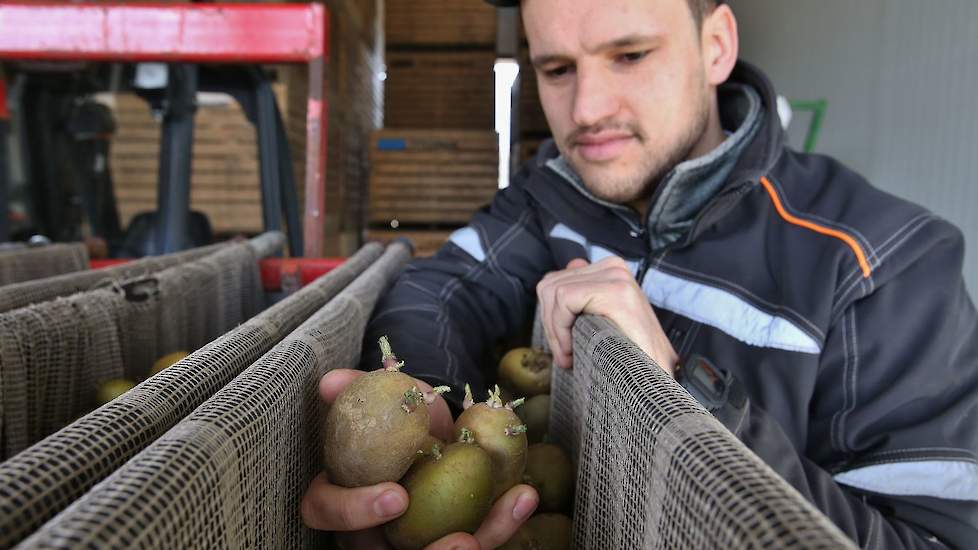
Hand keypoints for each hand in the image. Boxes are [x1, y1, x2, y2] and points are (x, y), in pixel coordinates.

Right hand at [301, 369, 539, 548]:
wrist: (440, 433)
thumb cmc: (403, 422)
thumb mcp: (387, 401)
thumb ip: (360, 389)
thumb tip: (330, 381)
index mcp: (341, 495)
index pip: (326, 511)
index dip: (353, 511)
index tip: (396, 496)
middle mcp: (369, 530)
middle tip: (460, 541)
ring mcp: (407, 541)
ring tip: (485, 538)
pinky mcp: (447, 540)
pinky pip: (475, 541)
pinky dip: (500, 523)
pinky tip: (524, 497)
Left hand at [536, 257, 677, 375]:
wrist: (655, 379)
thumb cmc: (631, 357)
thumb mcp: (603, 319)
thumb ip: (586, 290)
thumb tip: (572, 264)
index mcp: (609, 271)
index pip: (556, 282)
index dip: (551, 319)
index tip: (563, 348)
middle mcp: (613, 268)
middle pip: (550, 286)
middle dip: (550, 325)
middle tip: (564, 355)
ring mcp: (616, 276)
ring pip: (552, 291)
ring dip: (554, 330)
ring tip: (569, 355)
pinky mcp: (615, 289)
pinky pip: (564, 299)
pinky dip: (560, 328)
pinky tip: (573, 350)